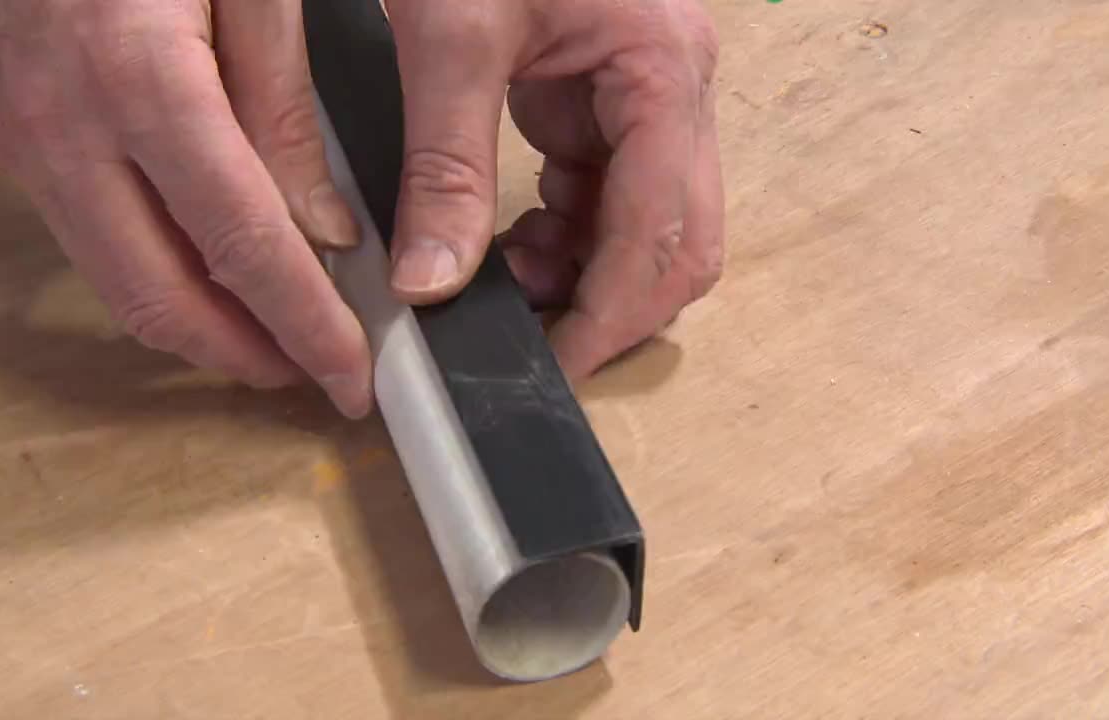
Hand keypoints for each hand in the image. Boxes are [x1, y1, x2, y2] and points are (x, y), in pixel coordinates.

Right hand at [0, 0, 373, 417]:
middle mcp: (66, 129)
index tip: (355, 376)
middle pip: (161, 298)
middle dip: (246, 356)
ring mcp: (24, 138)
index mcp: (142, 80)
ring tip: (275, 338)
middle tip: (315, 374)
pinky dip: (156, 275)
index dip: (305, 327)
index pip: (244, 247)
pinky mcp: (9, 133)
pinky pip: (87, 237)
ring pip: (115, 282)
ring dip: (199, 327)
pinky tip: (210, 272)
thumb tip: (323, 226)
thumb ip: (284, 107)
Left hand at [385, 0, 723, 376]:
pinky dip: (566, 240)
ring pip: (650, 232)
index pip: (662, 230)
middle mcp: (677, 91)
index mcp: (664, 70)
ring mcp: (651, 101)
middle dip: (612, 305)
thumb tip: (427, 286)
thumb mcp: (453, 34)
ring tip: (505, 276)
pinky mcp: (612, 105)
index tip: (548, 369)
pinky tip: (512, 241)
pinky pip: (609, 202)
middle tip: (531, 341)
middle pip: (681, 243)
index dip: (609, 314)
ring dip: (586, 276)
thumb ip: (443, 164)